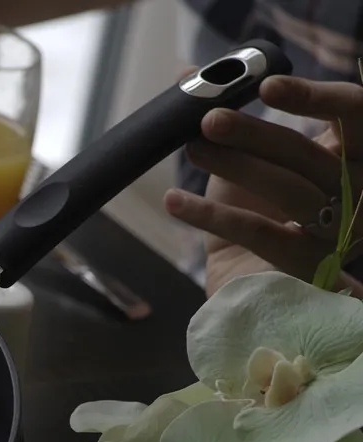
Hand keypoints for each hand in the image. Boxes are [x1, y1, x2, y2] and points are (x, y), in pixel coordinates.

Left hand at [163, 76, 362, 295]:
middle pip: (308, 154)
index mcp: (356, 156)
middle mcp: (358, 192)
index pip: (354, 112)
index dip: (314, 98)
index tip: (265, 87)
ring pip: (288, 191)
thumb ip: (230, 118)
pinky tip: (175, 201)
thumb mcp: (248, 160)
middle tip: (209, 119)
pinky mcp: (306, 266)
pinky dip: (211, 216)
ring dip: (234, 166)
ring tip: (192, 148)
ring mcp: (337, 232)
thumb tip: (184, 75)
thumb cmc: (255, 215)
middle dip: (255, 133)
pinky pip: (258, 235)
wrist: (248, 288)